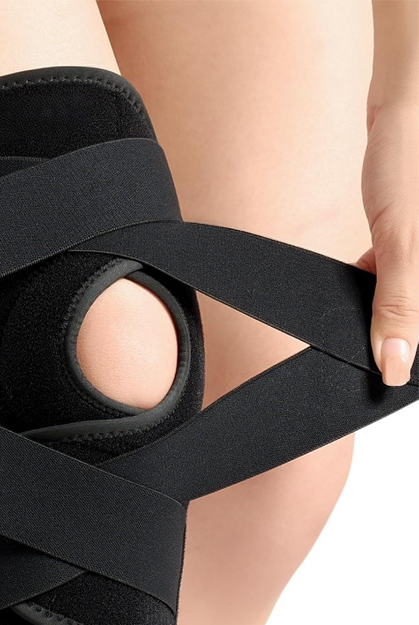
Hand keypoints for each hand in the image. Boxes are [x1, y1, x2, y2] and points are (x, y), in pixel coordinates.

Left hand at [358, 102, 418, 385]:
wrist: (408, 99)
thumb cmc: (411, 157)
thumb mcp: (403, 240)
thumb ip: (400, 305)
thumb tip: (395, 365)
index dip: (417, 352)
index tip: (394, 369)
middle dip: (404, 325)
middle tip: (376, 337)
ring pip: (414, 292)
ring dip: (392, 298)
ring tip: (370, 289)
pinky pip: (407, 268)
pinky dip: (386, 273)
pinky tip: (366, 268)